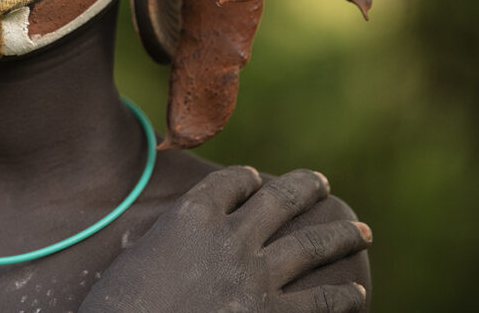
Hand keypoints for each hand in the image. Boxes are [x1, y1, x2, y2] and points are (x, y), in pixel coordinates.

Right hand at [79, 167, 370, 312]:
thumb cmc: (118, 308)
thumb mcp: (128, 263)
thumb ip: (147, 245)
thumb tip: (142, 239)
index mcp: (190, 216)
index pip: (231, 182)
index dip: (246, 178)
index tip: (255, 180)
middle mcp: (230, 237)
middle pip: (279, 200)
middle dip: (304, 188)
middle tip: (321, 183)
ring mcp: (257, 277)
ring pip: (311, 244)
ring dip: (340, 236)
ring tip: (360, 231)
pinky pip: (322, 302)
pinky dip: (343, 296)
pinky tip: (356, 293)